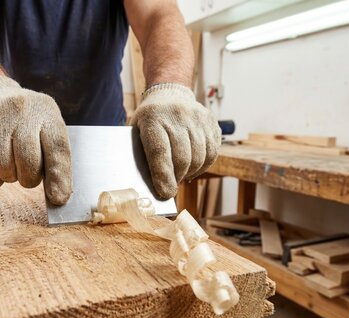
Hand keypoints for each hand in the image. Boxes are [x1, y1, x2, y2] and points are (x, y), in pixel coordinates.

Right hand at [0, 75, 71, 204]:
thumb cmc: (27, 123)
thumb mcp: (47, 130)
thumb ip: (55, 161)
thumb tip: (57, 198)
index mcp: (46, 112)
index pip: (57, 148)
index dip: (59, 177)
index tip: (58, 198)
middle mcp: (21, 110)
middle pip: (28, 162)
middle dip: (29, 178)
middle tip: (27, 175)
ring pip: (3, 167)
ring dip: (8, 176)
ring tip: (9, 163)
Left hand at [134, 83, 220, 198]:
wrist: (169, 93)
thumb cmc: (149, 121)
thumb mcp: (136, 131)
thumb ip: (140, 155)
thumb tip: (148, 188)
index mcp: (152, 118)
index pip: (160, 152)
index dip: (163, 176)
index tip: (165, 194)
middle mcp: (176, 115)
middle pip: (182, 159)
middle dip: (176, 178)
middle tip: (170, 185)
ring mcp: (197, 117)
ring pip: (199, 158)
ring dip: (190, 173)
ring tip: (180, 174)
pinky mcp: (211, 122)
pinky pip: (212, 153)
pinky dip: (203, 165)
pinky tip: (193, 165)